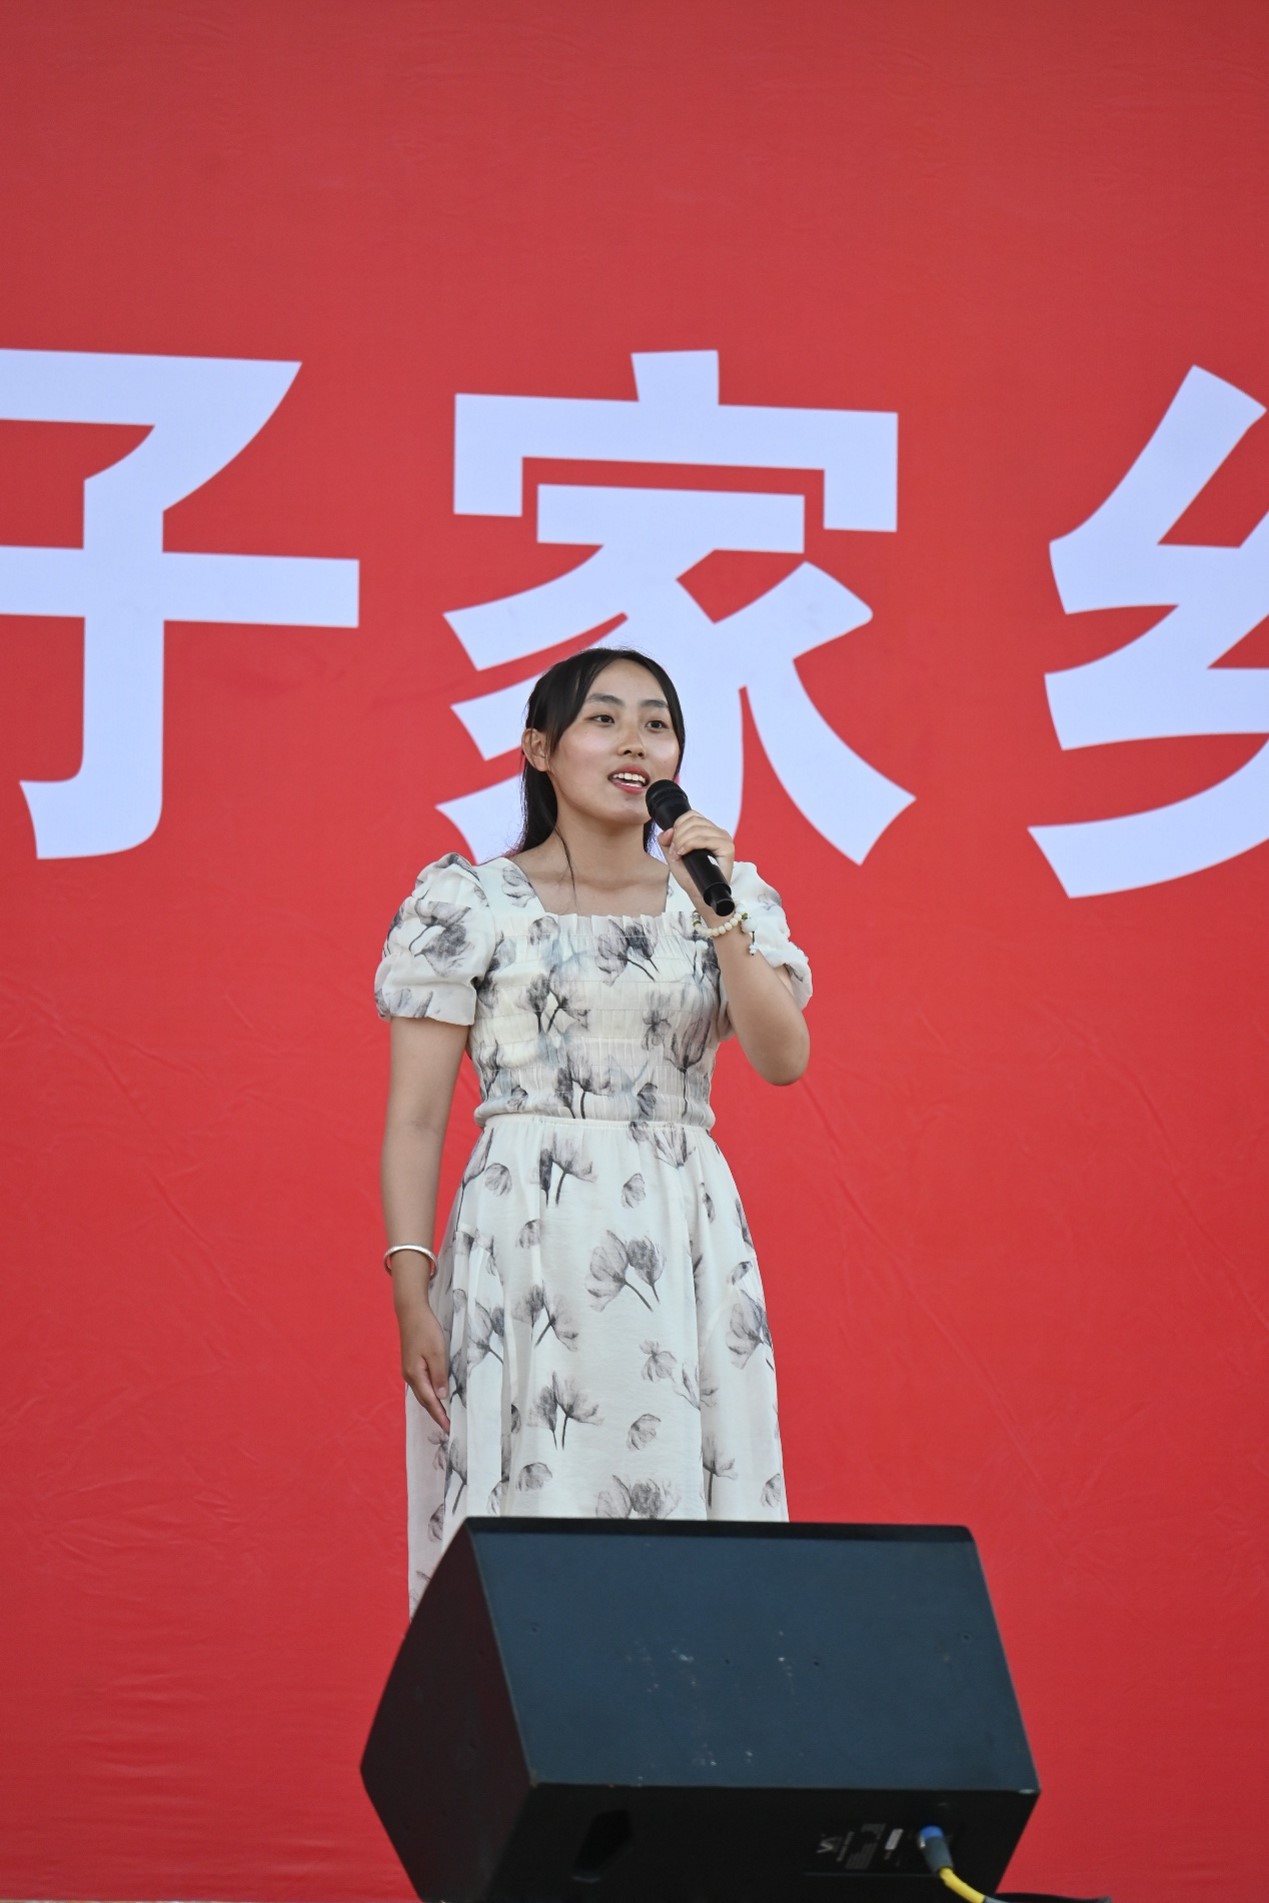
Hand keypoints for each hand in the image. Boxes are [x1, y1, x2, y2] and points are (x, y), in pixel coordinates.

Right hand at [397, 1296, 449, 1432]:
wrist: (411, 1312)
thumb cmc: (425, 1330)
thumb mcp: (437, 1352)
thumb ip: (439, 1374)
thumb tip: (441, 1396)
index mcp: (415, 1375)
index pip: (429, 1401)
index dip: (439, 1415)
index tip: (448, 1428)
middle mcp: (410, 1376)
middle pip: (424, 1400)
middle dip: (435, 1414)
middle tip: (448, 1427)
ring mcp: (409, 1371)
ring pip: (422, 1393)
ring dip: (432, 1406)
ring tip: (443, 1416)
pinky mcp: (412, 1365)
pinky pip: (421, 1385)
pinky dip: (429, 1395)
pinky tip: (436, 1396)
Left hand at [657, 810, 735, 906]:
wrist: (702, 896)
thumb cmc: (692, 878)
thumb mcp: (673, 856)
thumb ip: (666, 842)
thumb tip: (666, 830)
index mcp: (708, 831)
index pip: (691, 815)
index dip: (677, 825)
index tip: (672, 843)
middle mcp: (718, 832)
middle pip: (693, 820)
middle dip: (678, 835)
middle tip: (674, 851)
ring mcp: (724, 839)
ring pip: (697, 828)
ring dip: (681, 841)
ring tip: (678, 855)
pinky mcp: (727, 848)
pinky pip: (705, 838)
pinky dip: (690, 844)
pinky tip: (684, 853)